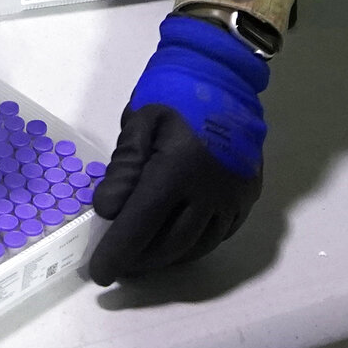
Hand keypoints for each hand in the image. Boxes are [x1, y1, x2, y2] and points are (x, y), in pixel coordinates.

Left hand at [88, 14, 269, 285]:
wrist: (225, 73)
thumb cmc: (172, 94)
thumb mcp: (138, 124)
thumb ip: (123, 170)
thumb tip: (108, 212)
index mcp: (178, 169)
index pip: (141, 225)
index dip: (117, 253)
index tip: (98, 274)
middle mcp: (211, 190)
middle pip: (170, 244)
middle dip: (139, 261)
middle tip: (115, 267)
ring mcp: (235, 195)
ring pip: (196, 246)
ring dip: (165, 259)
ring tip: (140, 260)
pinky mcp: (249, 195)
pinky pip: (219, 235)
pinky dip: (192, 247)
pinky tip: (172, 246)